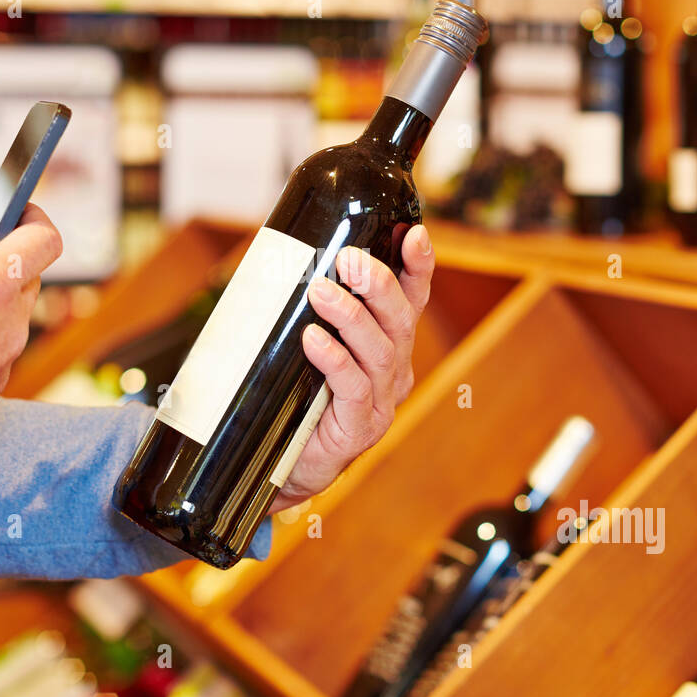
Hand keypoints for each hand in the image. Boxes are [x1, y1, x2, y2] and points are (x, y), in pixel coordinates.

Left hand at [271, 224, 434, 512]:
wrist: (285, 463)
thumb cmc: (298, 396)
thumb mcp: (309, 347)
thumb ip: (311, 310)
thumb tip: (279, 257)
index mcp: (389, 345)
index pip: (411, 299)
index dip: (417, 267)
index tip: (414, 234)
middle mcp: (395, 371)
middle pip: (400, 320)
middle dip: (378, 284)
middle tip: (349, 259)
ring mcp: (382, 402)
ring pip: (379, 351)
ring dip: (351, 316)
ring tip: (321, 291)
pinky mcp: (361, 427)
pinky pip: (353, 388)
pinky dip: (334, 359)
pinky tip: (313, 340)